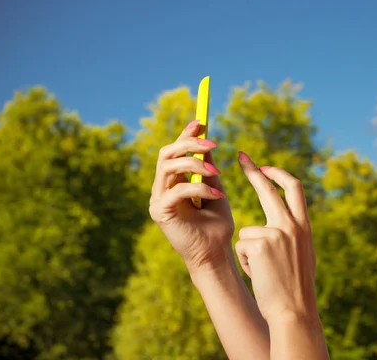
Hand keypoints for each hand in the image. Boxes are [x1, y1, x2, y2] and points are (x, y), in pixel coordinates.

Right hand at [149, 120, 234, 271]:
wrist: (216, 253)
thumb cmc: (216, 224)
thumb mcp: (215, 189)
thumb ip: (207, 167)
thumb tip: (206, 142)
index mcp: (174, 181)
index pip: (174, 150)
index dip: (185, 134)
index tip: (201, 122)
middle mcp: (162, 187)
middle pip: (166, 153)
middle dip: (189, 143)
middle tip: (212, 142)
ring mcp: (158, 199)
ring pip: (168, 166)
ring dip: (195, 164)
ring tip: (217, 173)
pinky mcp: (160, 212)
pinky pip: (176, 190)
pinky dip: (200, 189)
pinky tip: (218, 196)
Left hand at [234, 151, 317, 322]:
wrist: (294, 311)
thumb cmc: (296, 288)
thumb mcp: (303, 254)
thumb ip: (294, 234)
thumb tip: (285, 221)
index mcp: (304, 226)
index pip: (294, 188)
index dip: (279, 175)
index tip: (266, 168)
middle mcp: (292, 225)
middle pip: (268, 189)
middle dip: (253, 171)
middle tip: (241, 157)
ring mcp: (275, 233)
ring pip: (247, 230)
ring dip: (249, 250)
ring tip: (263, 271)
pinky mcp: (258, 244)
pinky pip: (241, 246)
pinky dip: (246, 262)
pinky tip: (259, 275)